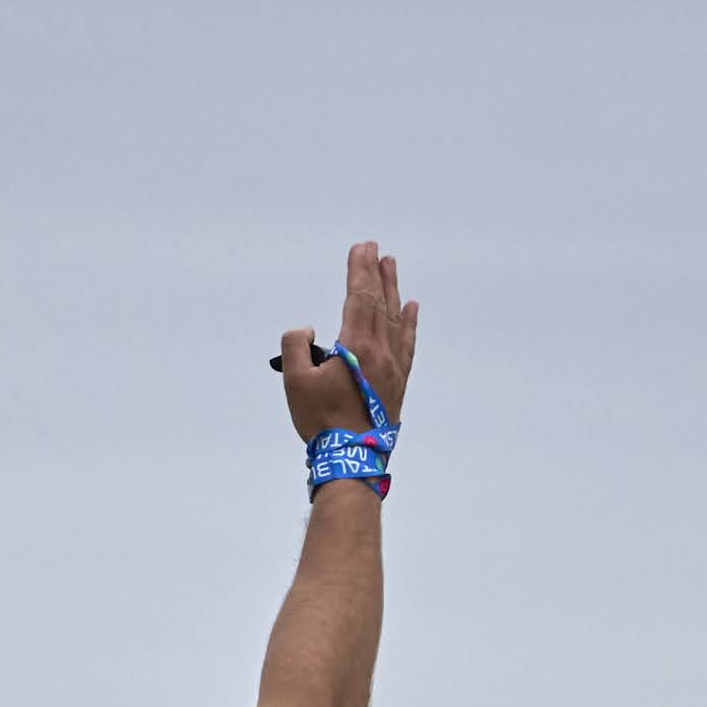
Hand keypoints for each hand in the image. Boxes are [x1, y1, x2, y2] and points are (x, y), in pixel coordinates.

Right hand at [273, 242, 415, 440]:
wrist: (351, 457)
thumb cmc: (320, 421)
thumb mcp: (294, 381)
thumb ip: (295, 345)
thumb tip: (308, 328)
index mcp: (356, 346)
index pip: (359, 298)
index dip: (359, 271)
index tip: (361, 248)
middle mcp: (380, 350)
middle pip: (379, 302)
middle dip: (375, 272)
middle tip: (374, 248)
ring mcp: (393, 365)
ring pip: (395, 317)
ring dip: (392, 289)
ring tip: (391, 265)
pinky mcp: (398, 381)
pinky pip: (407, 343)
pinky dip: (409, 322)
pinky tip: (411, 307)